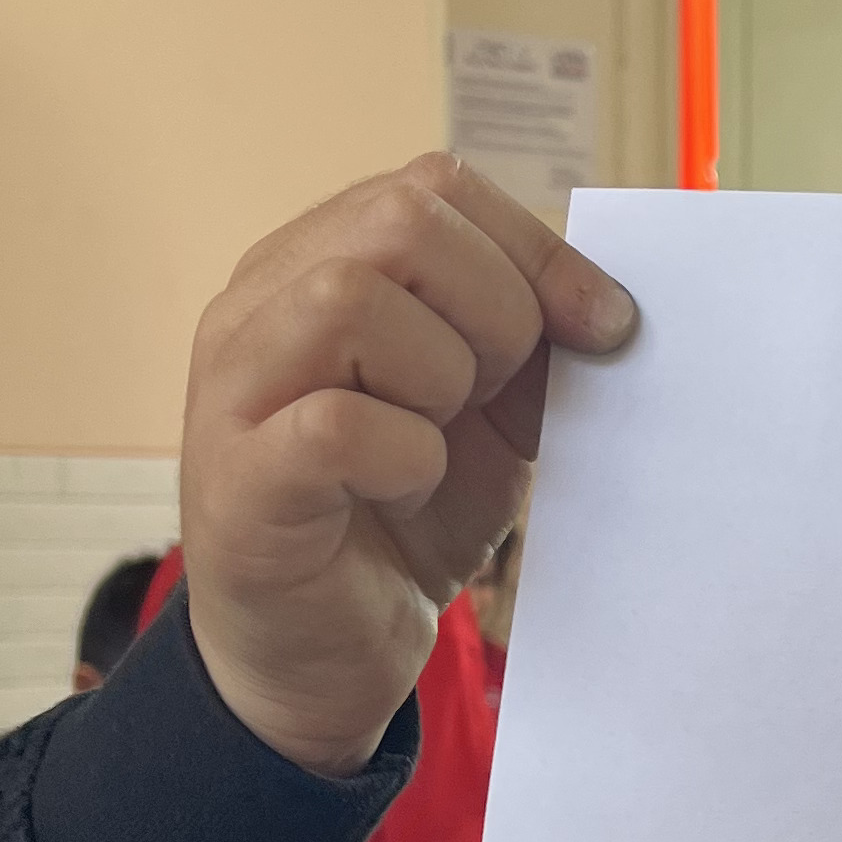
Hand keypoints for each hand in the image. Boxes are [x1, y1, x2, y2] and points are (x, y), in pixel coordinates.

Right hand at [178, 155, 635, 774]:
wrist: (324, 655)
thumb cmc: (399, 517)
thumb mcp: (490, 415)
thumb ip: (531, 345)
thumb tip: (607, 309)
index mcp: (318, 263)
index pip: (435, 186)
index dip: (537, 251)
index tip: (605, 329)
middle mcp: (258, 305)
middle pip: (399, 222)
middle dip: (494, 311)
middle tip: (495, 399)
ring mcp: (235, 387)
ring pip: (350, 301)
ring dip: (441, 378)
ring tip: (435, 442)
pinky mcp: (240, 478)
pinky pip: (338, 425)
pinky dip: (405, 457)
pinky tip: (404, 489)